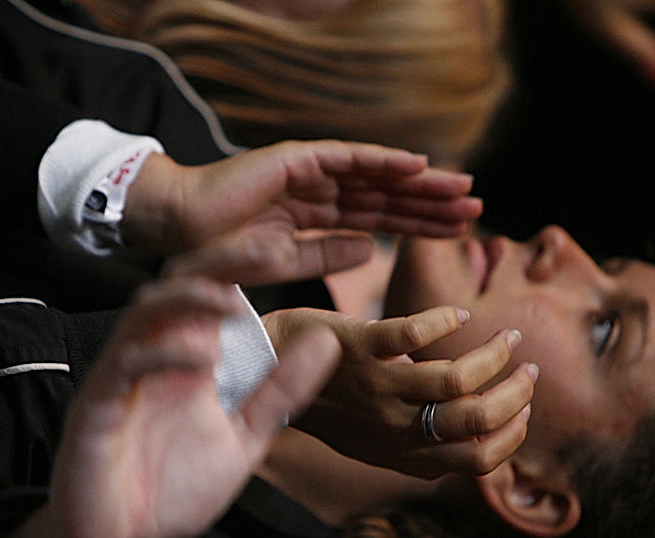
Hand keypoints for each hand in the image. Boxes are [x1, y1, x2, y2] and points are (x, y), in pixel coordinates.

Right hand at [0, 276, 340, 537]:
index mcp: (187, 358)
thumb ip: (280, 392)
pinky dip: (162, 352)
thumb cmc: (170, 490)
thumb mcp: (244, 438)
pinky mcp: (96, 407)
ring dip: (190, 299)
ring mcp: (121, 378)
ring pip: (145, 312)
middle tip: (270, 250)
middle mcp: (153, 356)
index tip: (288, 250)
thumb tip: (326, 340)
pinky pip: (124, 365)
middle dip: (221, 261)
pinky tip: (201, 357)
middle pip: (178, 284)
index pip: (213, 293)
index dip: (244, 265)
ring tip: (233, 301)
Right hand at [123, 141, 481, 285]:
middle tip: (474, 207)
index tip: (456, 234)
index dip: (416, 226)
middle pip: (386, 196)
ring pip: (377, 177)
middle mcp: (320, 191)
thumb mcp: (286, 262)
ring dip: (419, 183)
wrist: (180, 230)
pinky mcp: (297, 160)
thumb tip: (373, 252)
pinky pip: (349, 158)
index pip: (379, 220)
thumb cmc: (222, 251)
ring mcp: (310, 173)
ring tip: (459, 188)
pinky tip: (418, 166)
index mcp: (317, 218)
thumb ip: (328, 255)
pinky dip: (383, 161)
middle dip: (429, 203)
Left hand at [265, 305, 535, 478]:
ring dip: (494, 354)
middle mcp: (390, 428)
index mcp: (400, 454)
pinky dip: (447, 320)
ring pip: (456, 379)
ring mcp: (374, 388)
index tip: (525, 409)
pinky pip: (416, 333)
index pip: (476, 460)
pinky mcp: (358, 348)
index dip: (511, 436)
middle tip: (528, 368)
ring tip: (507, 337)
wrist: (262, 374)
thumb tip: (478, 443)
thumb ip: (419, 447)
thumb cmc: (326, 405)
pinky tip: (459, 315)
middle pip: (475, 420)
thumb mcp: (372, 442)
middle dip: (515, 393)